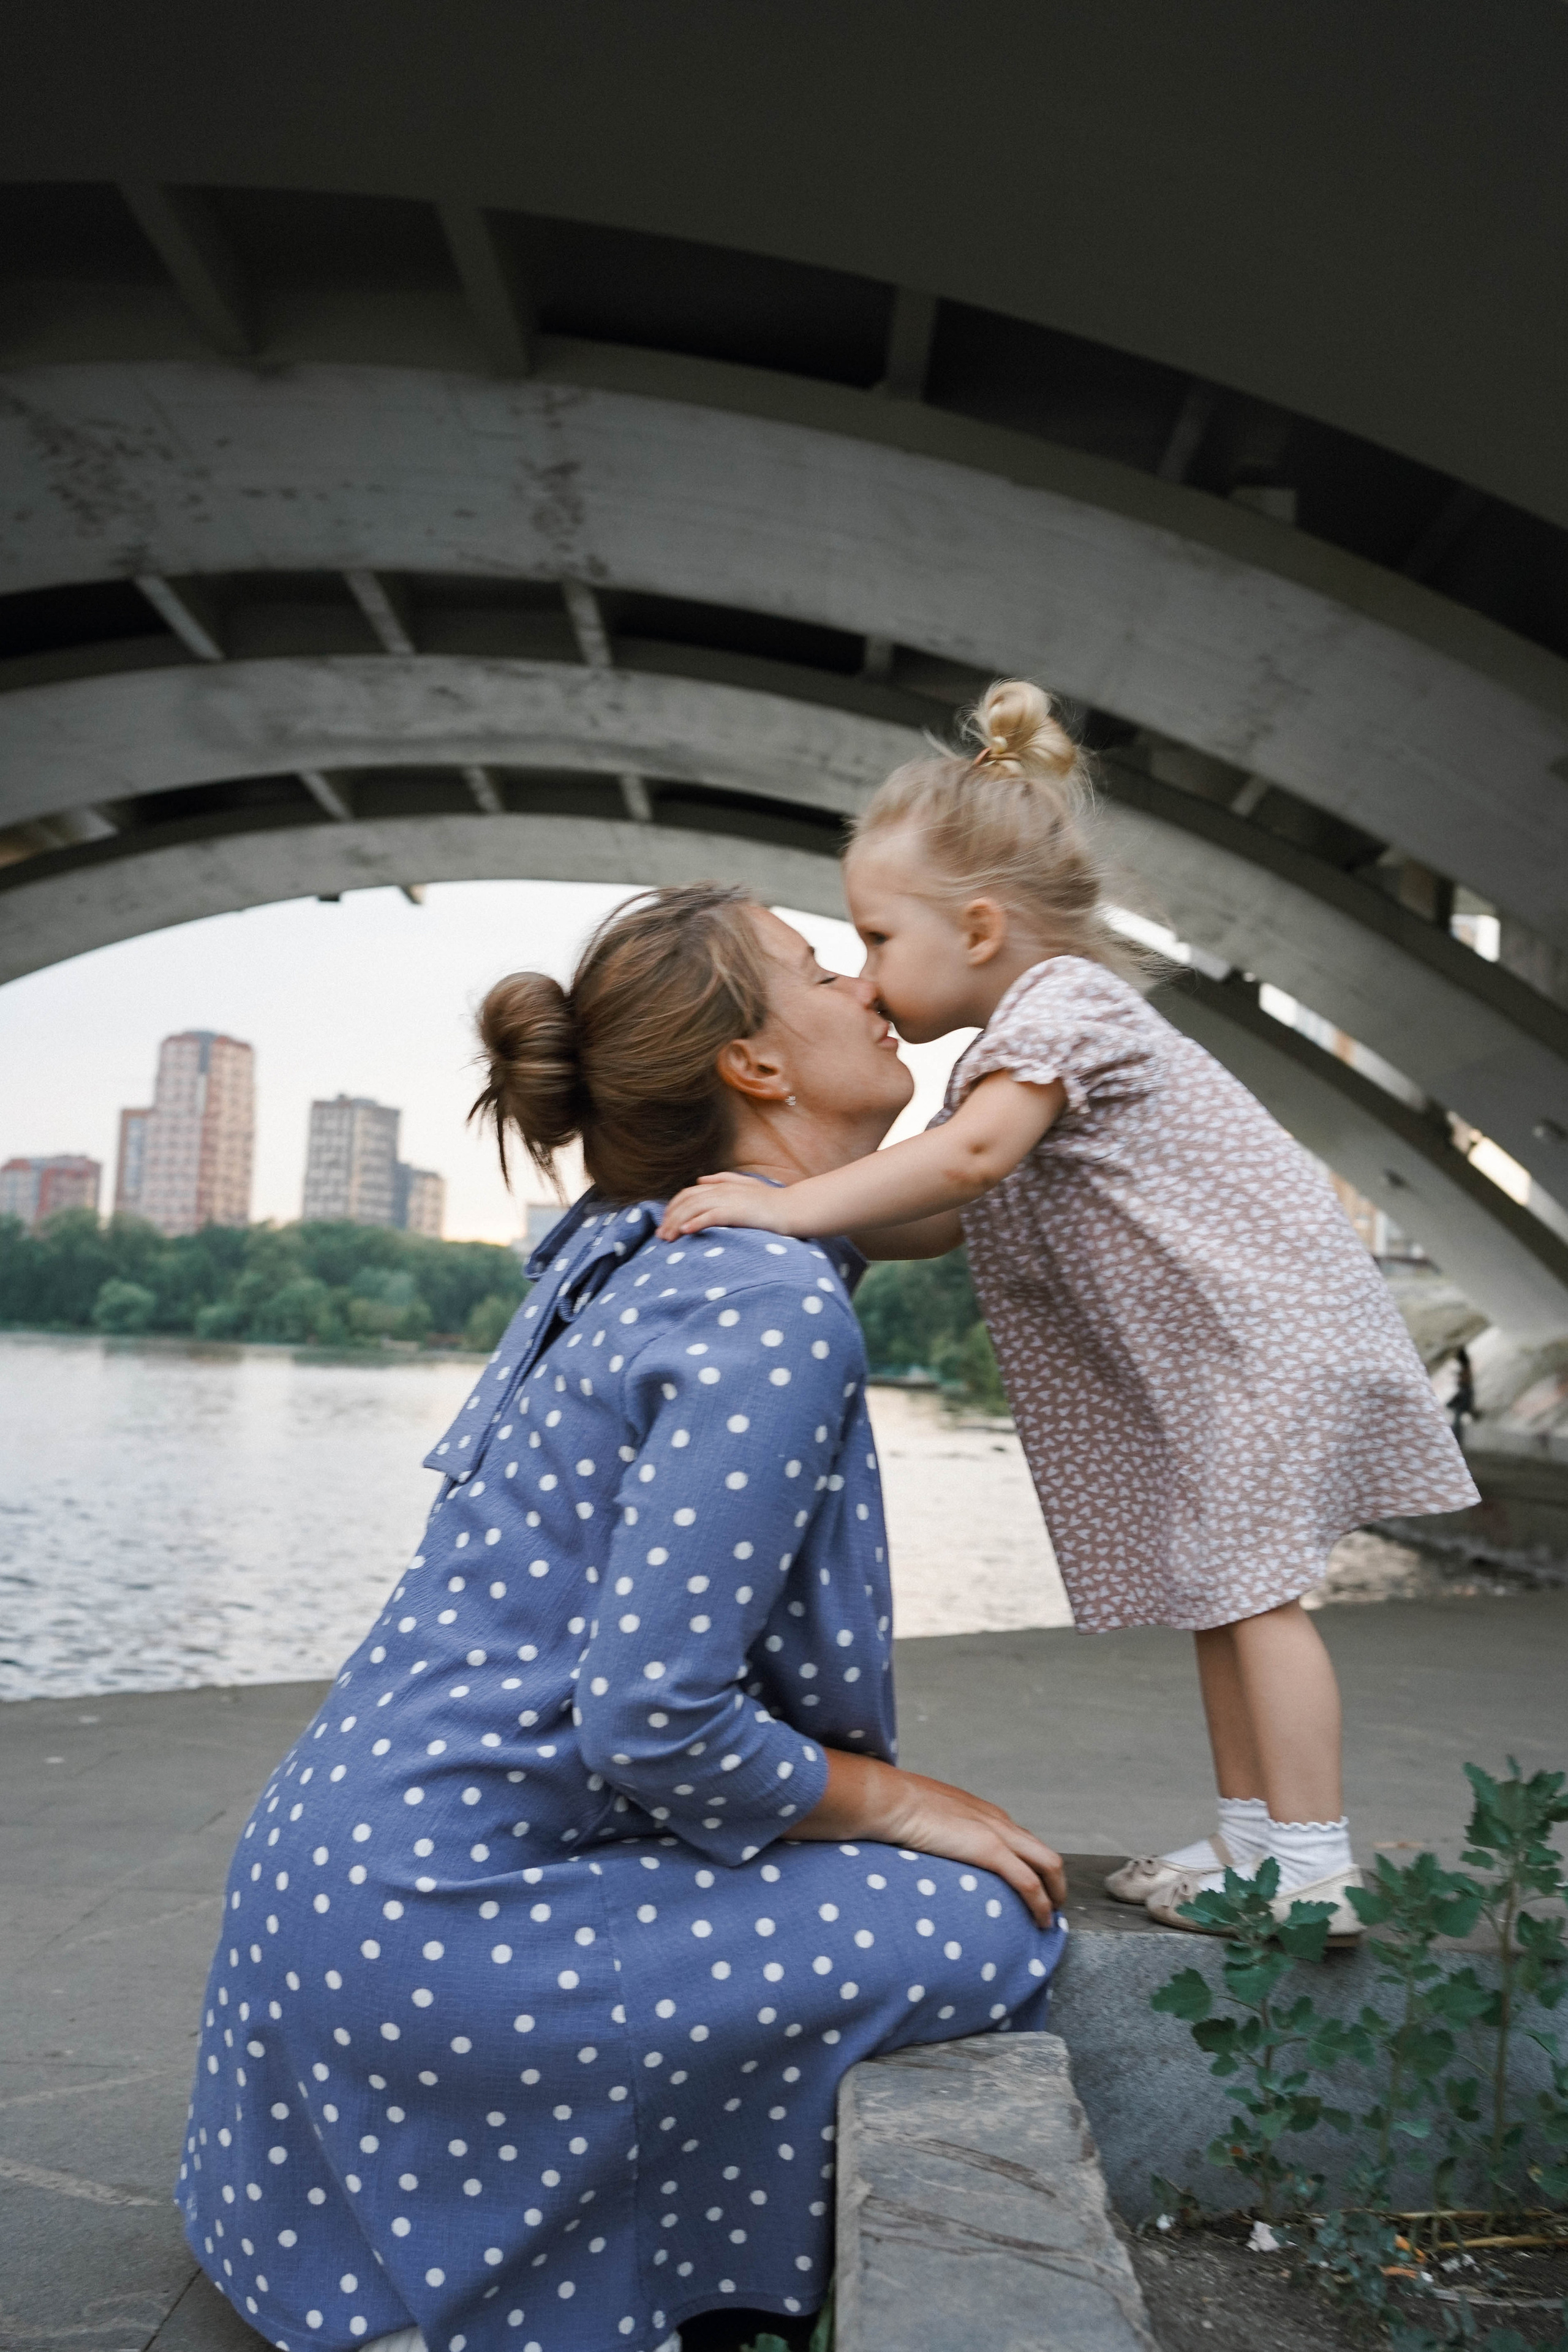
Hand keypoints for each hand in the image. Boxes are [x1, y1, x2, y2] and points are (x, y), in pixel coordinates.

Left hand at [658, 1174, 790, 1241]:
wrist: (792, 1209)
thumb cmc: (770, 1201)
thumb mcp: (745, 1185)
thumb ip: (722, 1179)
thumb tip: (700, 1179)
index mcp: (721, 1185)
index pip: (688, 1193)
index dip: (673, 1207)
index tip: (665, 1224)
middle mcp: (721, 1189)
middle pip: (686, 1201)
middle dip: (670, 1218)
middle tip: (661, 1236)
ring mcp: (729, 1199)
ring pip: (694, 1208)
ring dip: (677, 1223)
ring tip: (668, 1238)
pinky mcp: (737, 1212)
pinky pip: (711, 1216)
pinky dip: (696, 1223)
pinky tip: (685, 1232)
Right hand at [789, 1752, 1065, 1928]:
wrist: (890, 1800)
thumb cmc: (898, 1809)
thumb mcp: (926, 1820)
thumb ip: (936, 1835)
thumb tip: (925, 1851)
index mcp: (983, 1813)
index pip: (1020, 1841)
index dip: (1031, 1865)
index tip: (1032, 1886)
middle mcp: (998, 1821)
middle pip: (1043, 1852)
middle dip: (1053, 1881)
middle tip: (1051, 1906)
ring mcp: (998, 1834)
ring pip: (1048, 1865)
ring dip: (1054, 1893)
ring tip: (1050, 1917)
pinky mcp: (991, 1850)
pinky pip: (1029, 1882)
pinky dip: (1041, 1903)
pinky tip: (1041, 1920)